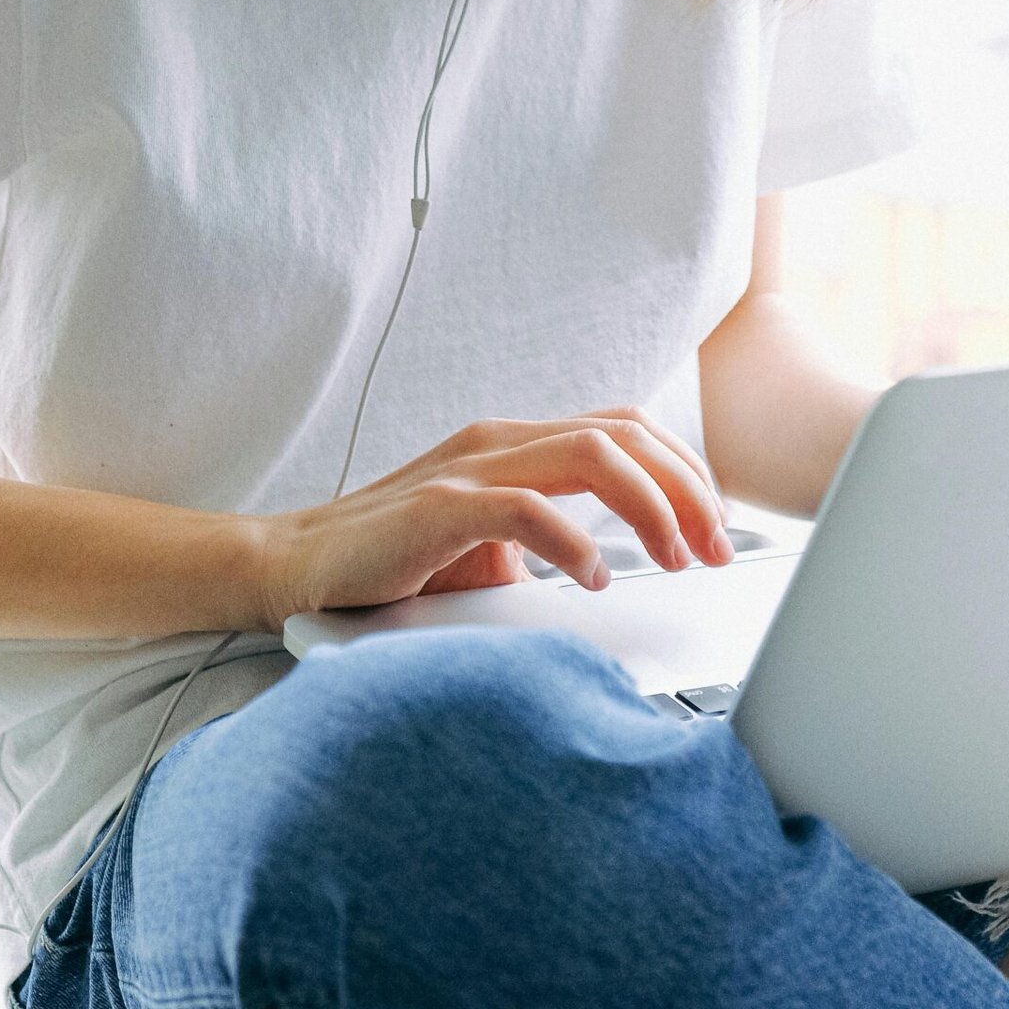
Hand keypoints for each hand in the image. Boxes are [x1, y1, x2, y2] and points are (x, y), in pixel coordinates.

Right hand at [257, 408, 733, 625]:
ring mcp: (468, 468)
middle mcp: (499, 440)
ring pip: (590, 453)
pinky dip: (572, 541)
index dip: (684, 470)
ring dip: (650, 506)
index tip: (717, 528)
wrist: (291, 566)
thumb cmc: (392, 562)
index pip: (625, 429)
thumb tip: (619, 574)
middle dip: (687, 488)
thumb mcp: (489, 547)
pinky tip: (595, 578)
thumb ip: (547, 540)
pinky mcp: (435, 508)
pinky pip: (524, 508)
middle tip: (717, 549)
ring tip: (675, 558)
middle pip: (624, 433)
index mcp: (517, 443)